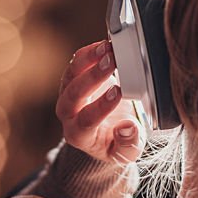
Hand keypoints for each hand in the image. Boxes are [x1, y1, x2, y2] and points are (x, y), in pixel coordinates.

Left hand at [57, 40, 143, 164]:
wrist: (105, 131)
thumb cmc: (116, 142)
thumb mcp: (126, 153)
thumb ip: (128, 145)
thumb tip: (128, 129)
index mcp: (79, 135)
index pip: (86, 120)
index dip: (102, 106)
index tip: (120, 93)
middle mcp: (68, 114)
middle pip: (74, 94)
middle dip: (93, 76)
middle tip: (111, 62)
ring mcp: (68, 93)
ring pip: (71, 74)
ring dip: (89, 59)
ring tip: (108, 48)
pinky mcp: (74, 77)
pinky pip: (77, 62)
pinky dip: (89, 52)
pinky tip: (105, 44)